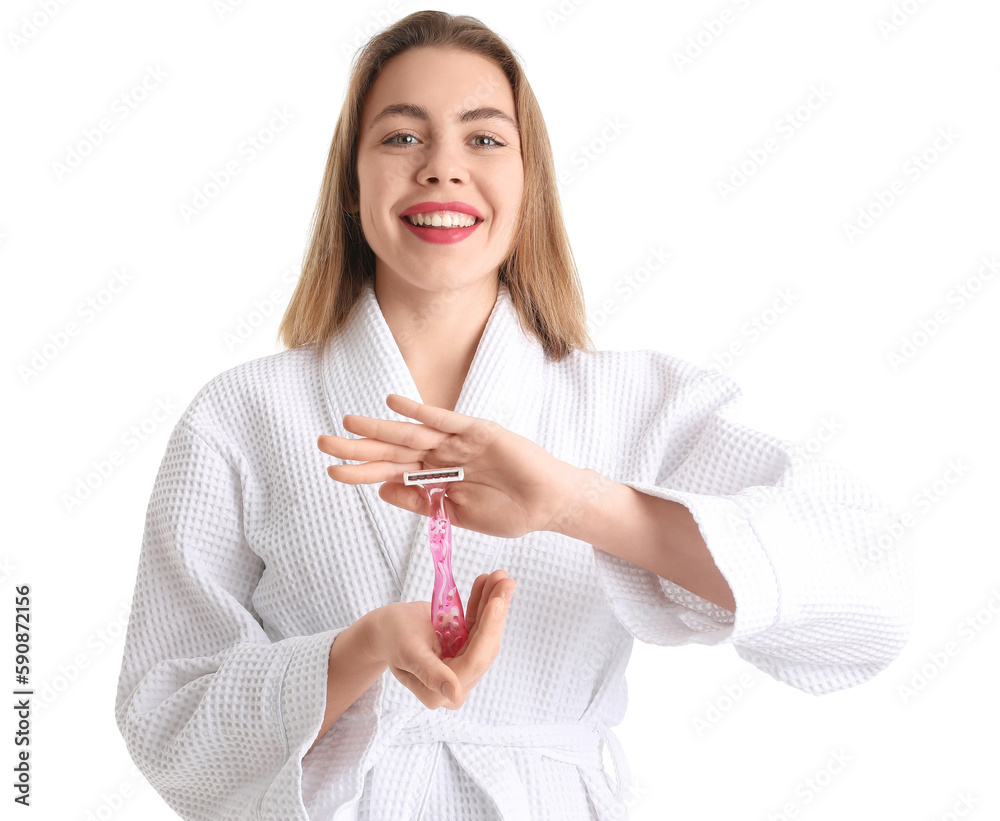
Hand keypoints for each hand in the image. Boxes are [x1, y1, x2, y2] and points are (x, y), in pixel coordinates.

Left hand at [317, 394, 582, 537]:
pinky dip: (421, 411)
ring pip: (412, 434)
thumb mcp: (456, 515)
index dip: (361, 471)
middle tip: (323, 442)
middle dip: (359, 447)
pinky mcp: (478, 431)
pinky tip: (394, 404)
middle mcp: (441, 457)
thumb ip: (422, 502)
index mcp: (434, 479)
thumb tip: (383, 490)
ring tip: (349, 423)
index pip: (390, 472)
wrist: (547, 505)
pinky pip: (445, 420)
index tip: (331, 471)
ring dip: (381, 428)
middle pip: (393, 450)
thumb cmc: (507, 512)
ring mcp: (458, 443)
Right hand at [364, 569, 516, 708]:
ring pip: (485, 632)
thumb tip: (454, 695)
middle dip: (496, 611)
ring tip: (500, 576)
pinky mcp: (465, 648)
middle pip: (484, 645)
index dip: (489, 631)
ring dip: (494, 602)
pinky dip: (483, 602)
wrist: (385, 627)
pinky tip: (488, 583)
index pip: (474, 661)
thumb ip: (431, 673)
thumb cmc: (391, 638)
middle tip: (505, 581)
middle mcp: (456, 682)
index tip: (497, 601)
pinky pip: (479, 624)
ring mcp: (462, 663)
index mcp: (441, 693)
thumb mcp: (409, 653)